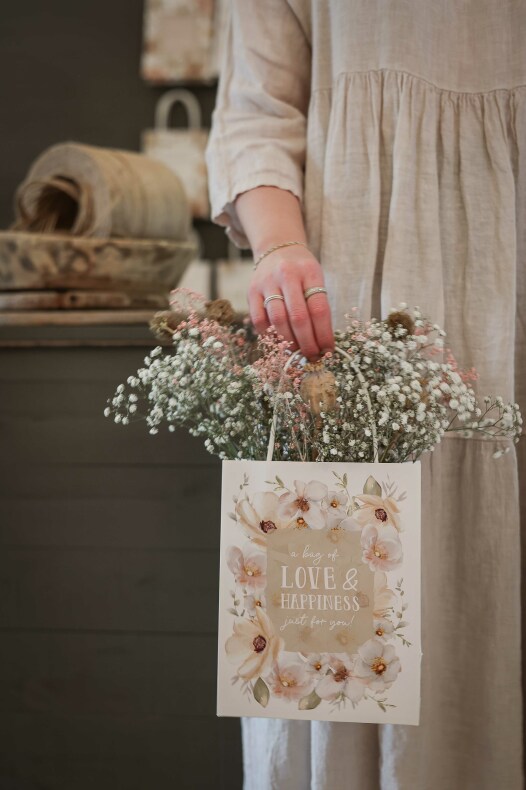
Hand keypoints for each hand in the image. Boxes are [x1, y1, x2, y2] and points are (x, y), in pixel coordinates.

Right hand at [248, 245, 334, 360]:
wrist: (277, 247)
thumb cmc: (301, 271)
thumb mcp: (315, 279)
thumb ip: (317, 306)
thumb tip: (321, 344)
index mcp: (309, 272)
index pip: (319, 309)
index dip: (324, 334)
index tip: (328, 351)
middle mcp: (287, 275)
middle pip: (298, 317)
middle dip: (307, 343)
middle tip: (312, 357)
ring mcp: (267, 282)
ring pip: (278, 320)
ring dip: (289, 342)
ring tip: (297, 352)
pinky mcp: (252, 291)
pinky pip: (259, 320)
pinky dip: (269, 335)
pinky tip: (279, 341)